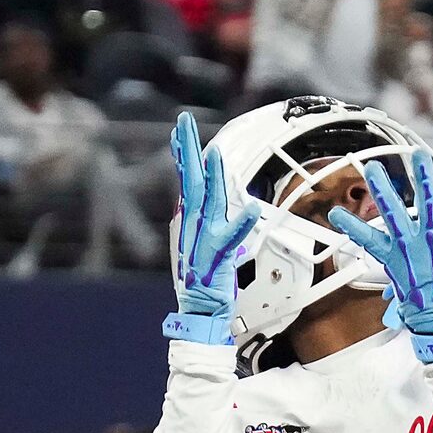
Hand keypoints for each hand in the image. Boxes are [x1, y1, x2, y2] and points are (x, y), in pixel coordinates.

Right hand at [164, 110, 259, 345]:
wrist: (199, 311)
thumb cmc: (203, 280)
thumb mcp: (201, 243)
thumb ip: (203, 221)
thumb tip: (201, 201)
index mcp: (191, 221)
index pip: (188, 182)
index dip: (184, 156)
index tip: (179, 132)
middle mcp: (194, 226)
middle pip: (191, 181)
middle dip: (187, 149)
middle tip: (182, 122)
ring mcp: (204, 239)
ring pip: (207, 201)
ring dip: (211, 176)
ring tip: (212, 152)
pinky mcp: (217, 256)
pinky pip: (231, 237)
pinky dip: (241, 224)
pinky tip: (252, 209)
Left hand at [326, 150, 432, 365]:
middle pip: (429, 204)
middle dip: (425, 178)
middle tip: (419, 154)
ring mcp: (411, 250)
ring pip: (394, 214)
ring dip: (382, 190)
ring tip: (369, 168)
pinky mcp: (393, 261)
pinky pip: (369, 241)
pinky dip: (352, 228)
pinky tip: (335, 213)